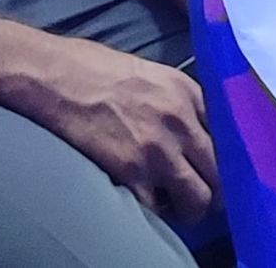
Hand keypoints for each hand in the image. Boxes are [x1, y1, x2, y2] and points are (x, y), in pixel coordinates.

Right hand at [18, 38, 215, 222]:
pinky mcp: (131, 172)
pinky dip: (151, 210)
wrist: (47, 74)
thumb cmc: (87, 67)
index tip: (214, 168)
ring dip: (190, 208)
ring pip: (200, 199)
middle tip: (200, 196)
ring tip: (175, 207)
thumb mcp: (145, 71)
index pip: (228, 135)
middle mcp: (179, 120)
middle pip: (221, 172)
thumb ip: (174, 99)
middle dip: (213, 189)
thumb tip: (191, 130)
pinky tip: (140, 198)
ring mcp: (157, 149)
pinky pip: (157, 208)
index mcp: (185, 91)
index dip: (222, 157)